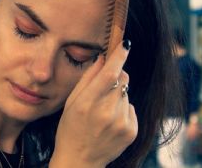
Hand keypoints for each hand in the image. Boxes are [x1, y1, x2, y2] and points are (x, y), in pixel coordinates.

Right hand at [50, 41, 137, 166]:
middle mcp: (106, 113)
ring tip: (103, 112)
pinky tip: (110, 122)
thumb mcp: (71, 102)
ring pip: (127, 94)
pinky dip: (123, 110)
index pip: (109, 74)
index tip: (125, 45)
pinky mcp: (131, 131)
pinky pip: (131, 109)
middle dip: (116, 77)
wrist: (79, 160)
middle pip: (123, 80)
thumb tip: (102, 58)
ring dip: (118, 97)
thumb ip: (87, 79)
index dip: (118, 57)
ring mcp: (121, 123)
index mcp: (87, 103)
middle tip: (103, 91)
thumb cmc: (70, 128)